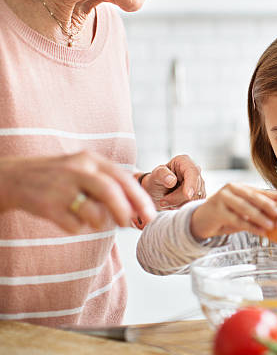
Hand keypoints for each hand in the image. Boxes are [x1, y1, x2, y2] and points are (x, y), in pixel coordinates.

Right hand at [0, 151, 156, 232]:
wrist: (13, 178)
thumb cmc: (58, 178)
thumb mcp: (83, 169)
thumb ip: (109, 183)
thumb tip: (139, 206)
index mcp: (90, 159)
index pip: (122, 177)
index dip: (139, 198)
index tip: (150, 215)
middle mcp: (76, 170)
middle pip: (110, 191)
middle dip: (125, 211)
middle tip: (129, 224)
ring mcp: (60, 187)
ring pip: (93, 211)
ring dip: (101, 223)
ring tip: (96, 223)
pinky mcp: (46, 205)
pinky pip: (73, 225)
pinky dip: (79, 228)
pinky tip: (71, 222)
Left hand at [140, 154, 203, 209]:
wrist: (157, 192)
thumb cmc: (156, 181)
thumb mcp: (155, 175)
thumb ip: (162, 175)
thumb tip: (172, 180)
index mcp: (184, 162)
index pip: (193, 172)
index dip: (191, 184)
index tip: (187, 195)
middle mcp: (195, 171)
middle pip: (195, 188)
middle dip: (179, 198)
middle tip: (163, 201)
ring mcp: (199, 184)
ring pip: (195, 198)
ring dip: (179, 203)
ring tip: (166, 201)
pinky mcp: (200, 195)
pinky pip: (195, 204)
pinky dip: (183, 206)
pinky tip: (173, 204)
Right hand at [190, 183, 276, 239]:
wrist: (201, 220)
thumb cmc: (225, 214)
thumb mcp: (242, 210)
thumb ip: (258, 209)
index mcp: (241, 187)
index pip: (261, 191)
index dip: (276, 195)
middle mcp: (232, 189)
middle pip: (254, 196)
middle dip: (269, 205)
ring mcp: (223, 198)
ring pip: (245, 208)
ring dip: (260, 217)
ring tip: (272, 225)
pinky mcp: (217, 210)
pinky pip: (237, 220)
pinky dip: (250, 226)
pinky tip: (260, 231)